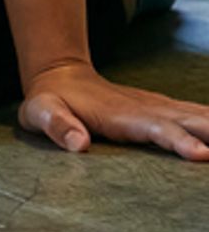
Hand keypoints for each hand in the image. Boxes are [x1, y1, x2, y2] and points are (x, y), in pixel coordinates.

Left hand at [18, 61, 208, 159]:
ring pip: (201, 117)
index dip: (179, 142)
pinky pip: (199, 116)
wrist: (60, 76)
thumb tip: (78, 144)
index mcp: (124, 116)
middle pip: (191, 122)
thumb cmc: (49, 102)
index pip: (158, 130)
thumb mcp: (40, 113)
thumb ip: (57, 127)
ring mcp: (160, 108)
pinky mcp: (165, 110)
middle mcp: (149, 109)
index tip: (203, 155)